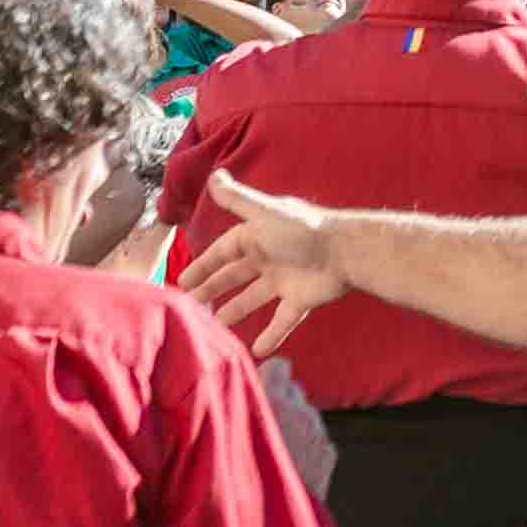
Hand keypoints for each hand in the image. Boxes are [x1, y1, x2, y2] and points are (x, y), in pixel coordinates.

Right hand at [178, 185, 346, 349]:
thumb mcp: (263, 212)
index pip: (224, 251)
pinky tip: (257, 350)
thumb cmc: (301, 230)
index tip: (183, 281)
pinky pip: (283, 320)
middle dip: (214, 288)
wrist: (344, 252)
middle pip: (235, 275)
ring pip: (254, 298)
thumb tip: (214, 175)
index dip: (204, 265)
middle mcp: (270, 257)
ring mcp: (285, 279)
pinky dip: (272, 335)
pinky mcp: (301, 299)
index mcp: (258, 236)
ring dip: (236, 311)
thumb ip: (237, 198)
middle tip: (191, 305)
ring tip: (216, 326)